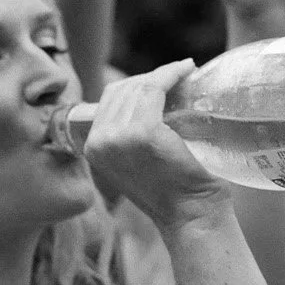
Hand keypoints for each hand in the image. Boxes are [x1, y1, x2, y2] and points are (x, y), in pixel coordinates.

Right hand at [82, 60, 229, 229]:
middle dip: (150, 77)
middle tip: (177, 75)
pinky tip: (186, 70)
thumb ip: (128, 136)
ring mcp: (119, 137)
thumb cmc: (174, 189)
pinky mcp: (144, 132)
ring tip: (183, 72)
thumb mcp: (137, 160)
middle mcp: (100, 141)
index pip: (109, 99)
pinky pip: (155, 88)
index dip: (136, 84)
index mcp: (93, 147)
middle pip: (122, 89)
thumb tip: (147, 96)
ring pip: (139, 86)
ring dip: (163, 74)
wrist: (191, 214)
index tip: (163, 80)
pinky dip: (172, 74)